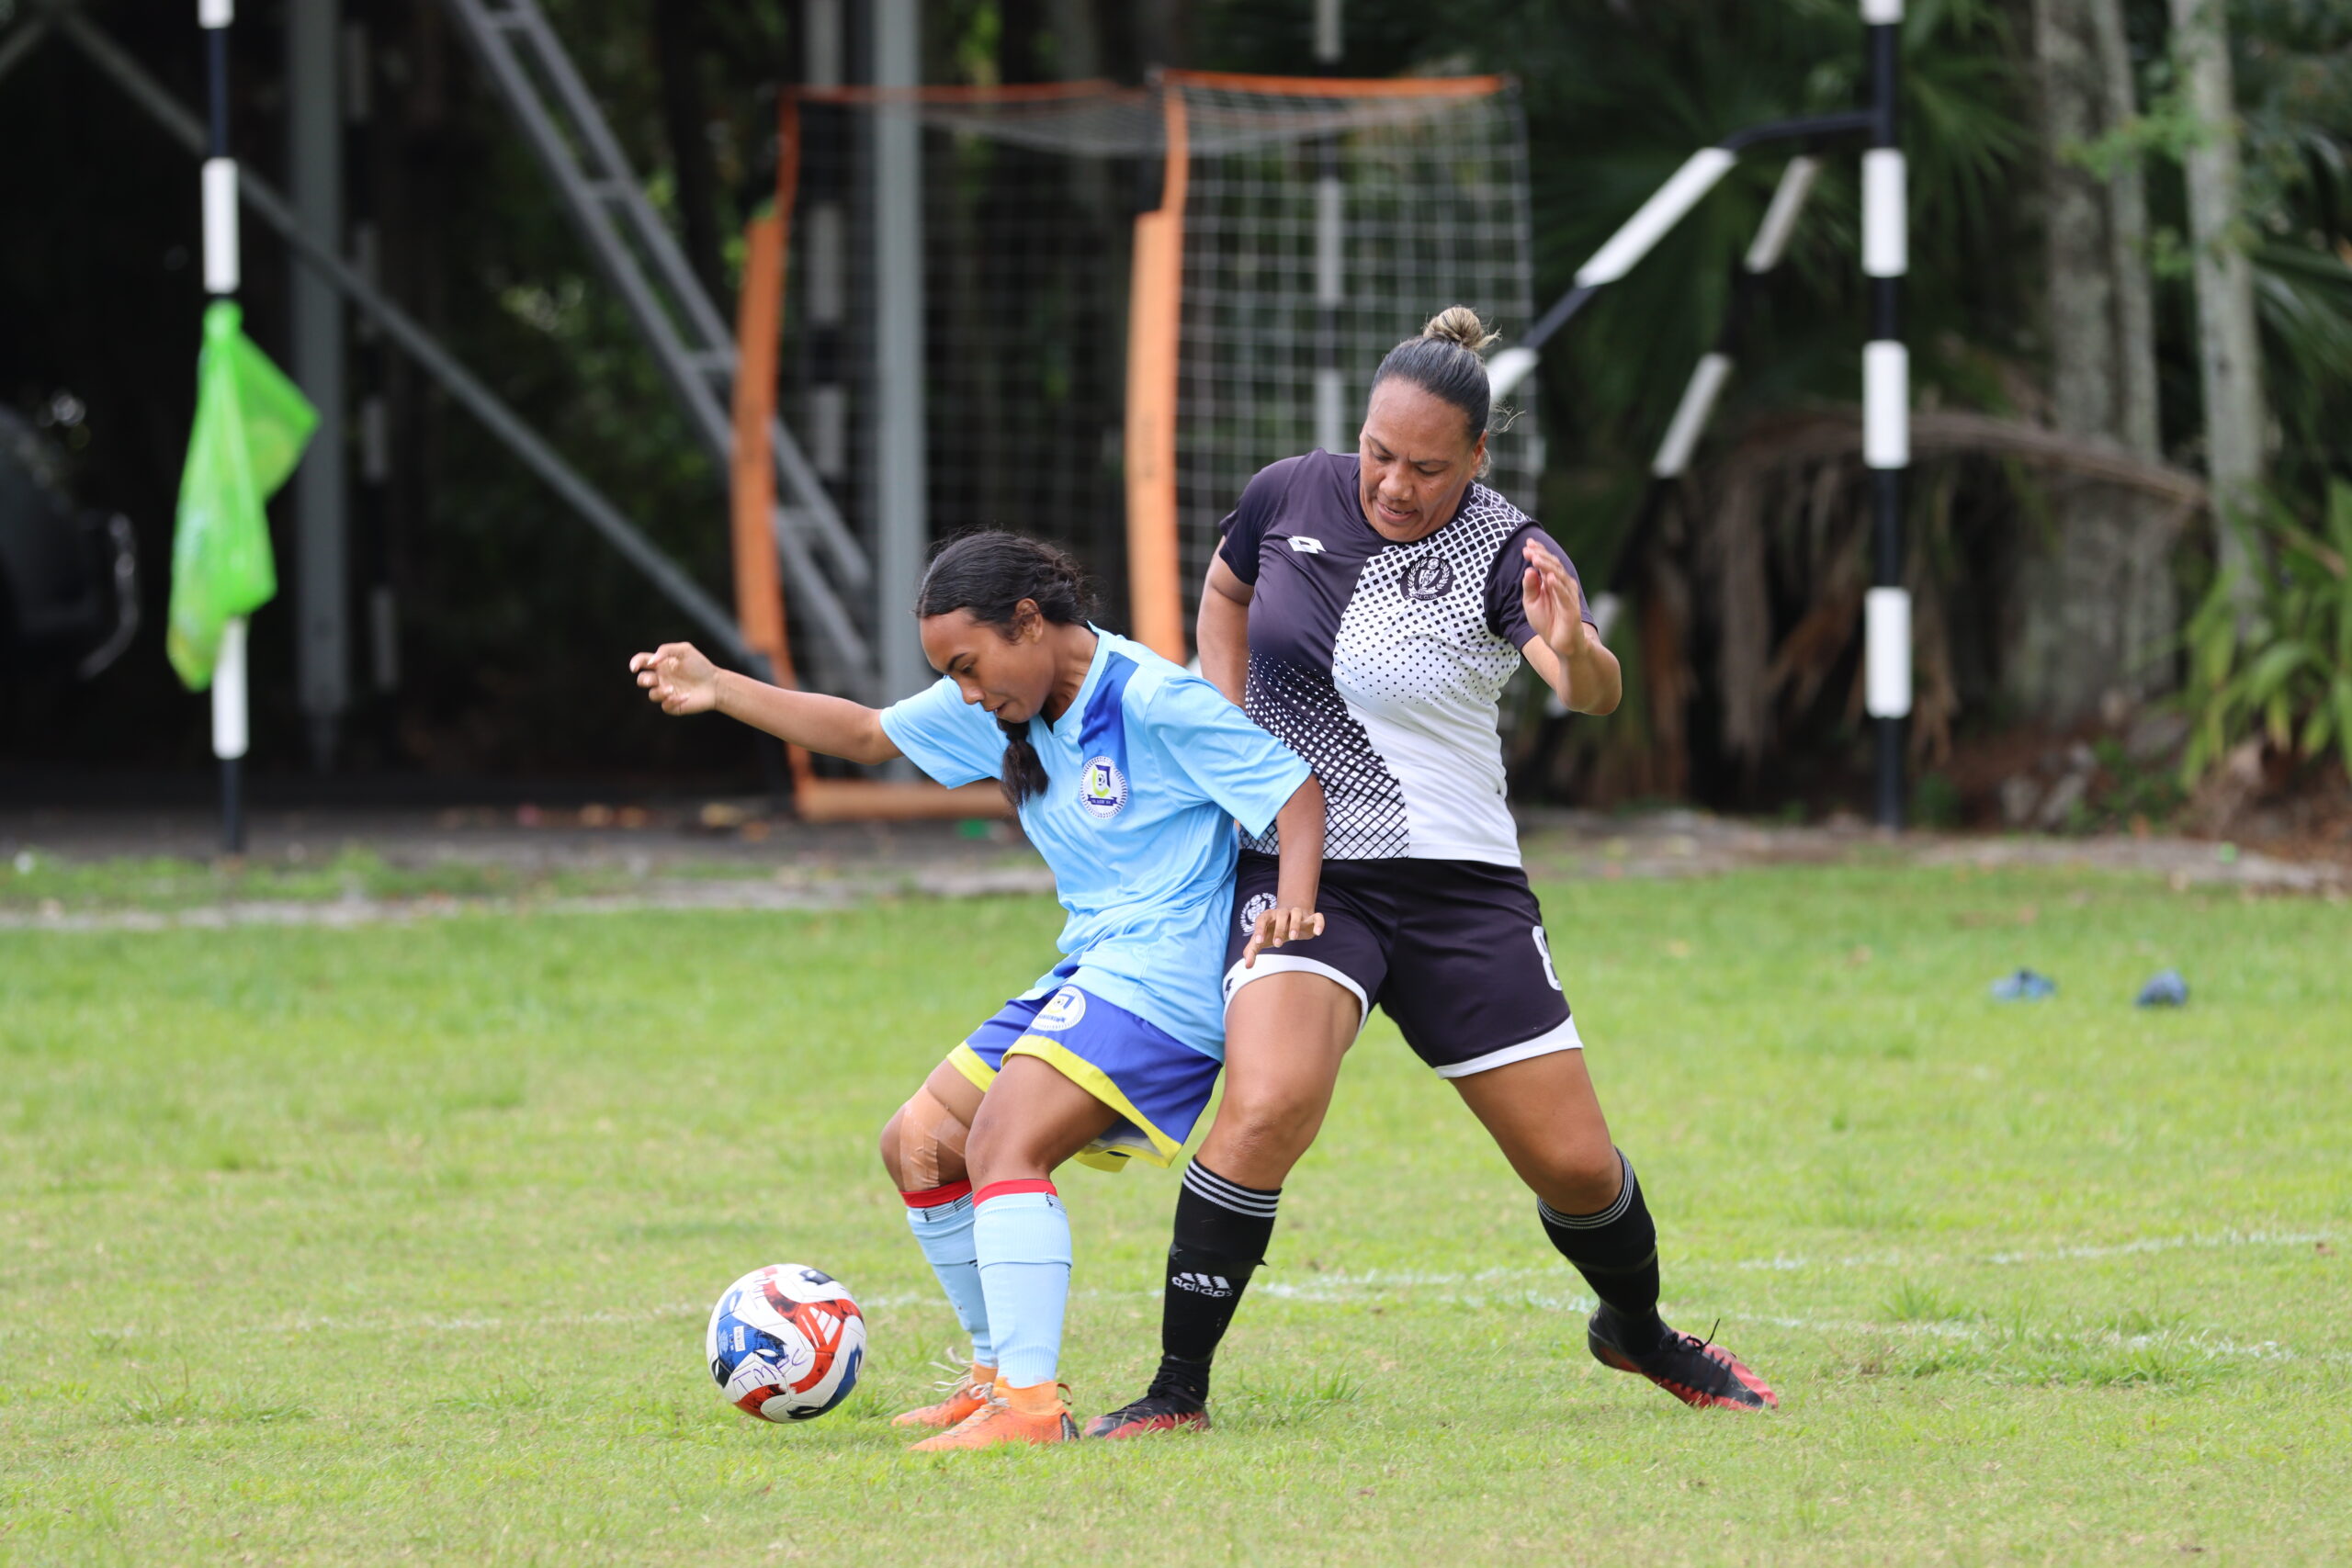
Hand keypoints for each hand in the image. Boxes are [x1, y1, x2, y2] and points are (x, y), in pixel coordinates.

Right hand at [630, 642, 720, 715]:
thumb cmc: (700, 666)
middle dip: (644, 680)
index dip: (635, 663)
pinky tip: (686, 696)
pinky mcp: (673, 705)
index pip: (642, 662)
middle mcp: (661, 678)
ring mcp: (666, 692)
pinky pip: (665, 706)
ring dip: (659, 692)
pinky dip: (673, 701)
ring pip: (652, 695)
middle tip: (654, 680)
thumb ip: (665, 650)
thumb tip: (651, 661)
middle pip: (642, 680)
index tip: (635, 667)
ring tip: (672, 688)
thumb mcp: (684, 650)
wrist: (716, 684)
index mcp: (661, 664)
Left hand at [1241, 905, 1324, 968]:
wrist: (1291, 920)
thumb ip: (1252, 951)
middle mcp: (1282, 912)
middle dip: (1279, 929)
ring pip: (1297, 913)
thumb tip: (1247, 966)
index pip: (1262, 918)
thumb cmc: (1272, 931)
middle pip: (1281, 915)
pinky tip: (1317, 933)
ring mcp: (1297, 913)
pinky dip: (1318, 923)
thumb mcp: (1262, 939)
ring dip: (1295, 924)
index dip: (1259, 929)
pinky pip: (1317, 916)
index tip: (1258, 942)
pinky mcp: (1311, 918)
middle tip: (1277, 945)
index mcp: (1268, 916)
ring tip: (1293, 938)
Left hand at [1521, 539, 1592, 665]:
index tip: (1527, 544)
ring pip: (1559, 577)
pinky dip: (1557, 586)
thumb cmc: (1547, 621)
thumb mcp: (1531, 603)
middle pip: (1553, 566)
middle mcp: (1563, 585)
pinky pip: (1565, 596)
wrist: (1560, 644)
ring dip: (1547, 567)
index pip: (1546, 563)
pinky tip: (1550, 578)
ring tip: (1536, 559)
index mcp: (1552, 582)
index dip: (1538, 553)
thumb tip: (1528, 570)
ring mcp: (1568, 596)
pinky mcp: (1572, 609)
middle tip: (1528, 550)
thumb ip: (1530, 587)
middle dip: (1541, 556)